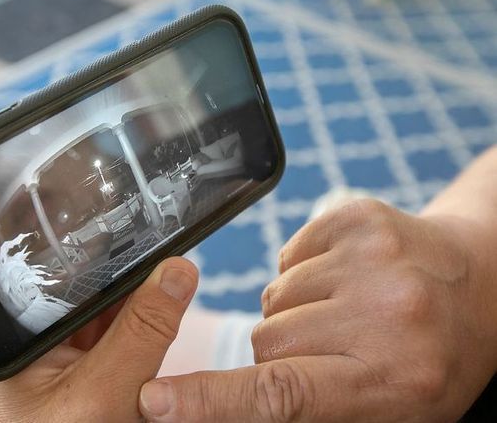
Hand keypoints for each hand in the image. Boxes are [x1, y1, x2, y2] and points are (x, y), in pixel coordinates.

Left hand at [0, 257, 197, 421]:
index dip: (101, 253)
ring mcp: (57, 362)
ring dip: (138, 301)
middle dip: (126, 276)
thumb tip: (178, 271)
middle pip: (82, 292)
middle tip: (165, 255)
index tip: (142, 232)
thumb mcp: (109, 395)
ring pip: (103, 313)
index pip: (56, 278)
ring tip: (170, 280)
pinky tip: (160, 312)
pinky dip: (139, 327)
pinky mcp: (81, 375)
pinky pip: (112, 338)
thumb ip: (143, 332)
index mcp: (13, 344)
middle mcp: (30, 347)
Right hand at [139, 199, 496, 421]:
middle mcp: (383, 313)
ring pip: (273, 296)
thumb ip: (308, 408)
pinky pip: (286, 255)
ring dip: (294, 310)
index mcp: (389, 378)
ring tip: (346, 310)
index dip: (209, 399)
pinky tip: (345, 278)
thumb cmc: (431, 358)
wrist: (481, 280)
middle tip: (329, 349)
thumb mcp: (383, 408)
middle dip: (280, 350)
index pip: (280, 393)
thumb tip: (233, 402)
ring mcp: (370, 256)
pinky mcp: (355, 216)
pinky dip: (303, 273)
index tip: (156, 399)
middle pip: (267, 339)